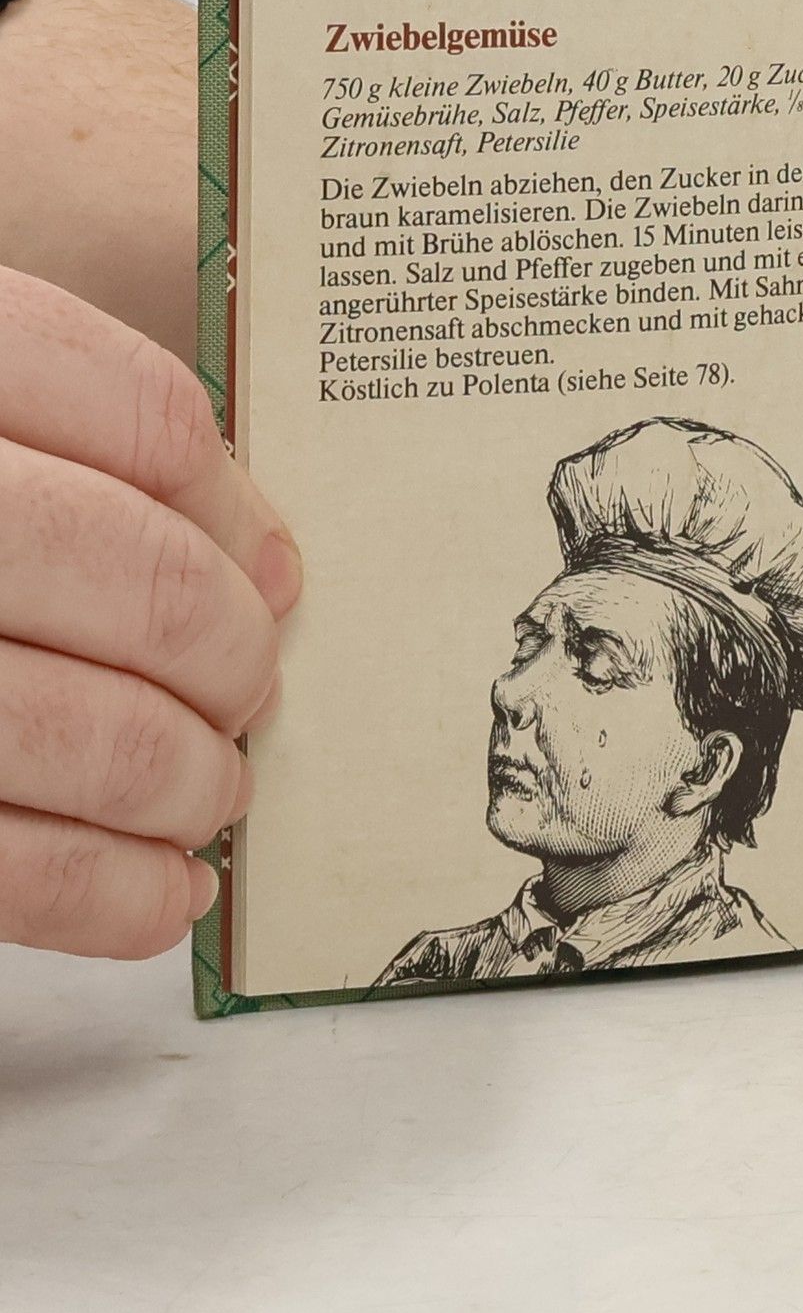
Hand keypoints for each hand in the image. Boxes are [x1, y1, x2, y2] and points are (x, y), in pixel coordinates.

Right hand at [0, 268, 299, 957]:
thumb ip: (83, 451)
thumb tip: (264, 566)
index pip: (150, 419)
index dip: (234, 510)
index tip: (268, 570)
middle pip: (146, 581)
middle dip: (230, 657)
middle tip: (245, 690)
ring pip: (101, 735)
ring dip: (189, 781)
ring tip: (206, 790)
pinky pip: (20, 870)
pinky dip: (119, 893)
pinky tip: (162, 889)